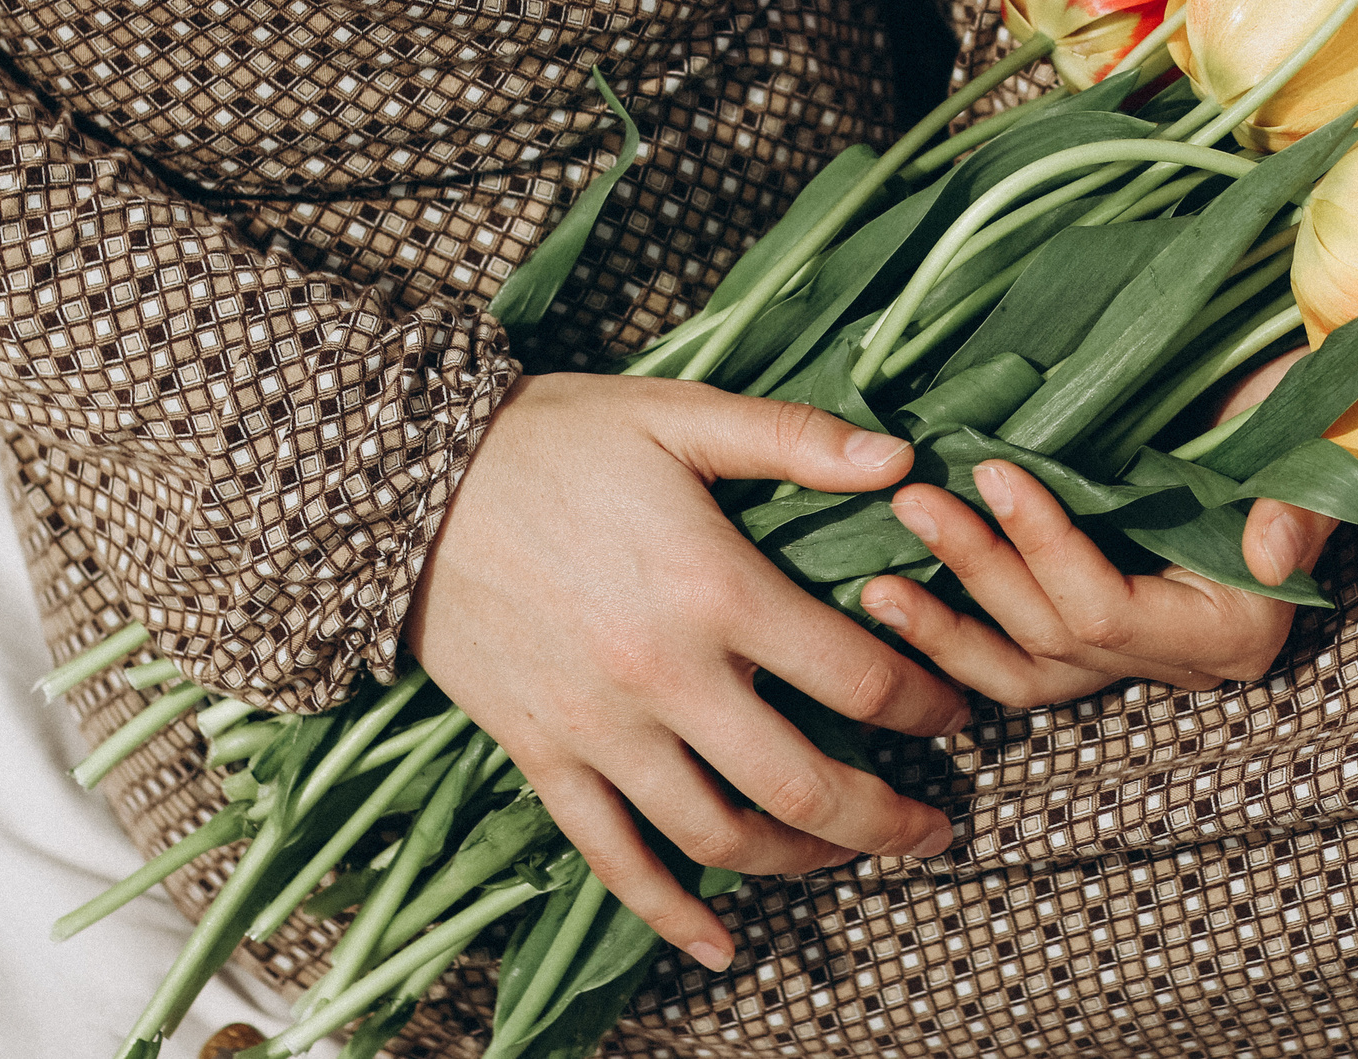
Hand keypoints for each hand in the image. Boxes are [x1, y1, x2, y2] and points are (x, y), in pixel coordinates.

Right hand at [404, 373, 968, 968]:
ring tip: (849, 855)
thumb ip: (795, 439)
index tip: (955, 715)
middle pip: (803, 785)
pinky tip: (719, 943)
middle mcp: (665, 677)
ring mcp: (600, 729)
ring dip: (800, 861)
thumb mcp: (680, 414)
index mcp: (715, 589)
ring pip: (717, 835)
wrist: (402, 485)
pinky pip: (612, 857)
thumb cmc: (554, 439)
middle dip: (887, 818)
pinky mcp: (543, 756)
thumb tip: (902, 457)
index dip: (925, 706)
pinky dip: (668, 913)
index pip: (857, 678)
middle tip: (936, 828)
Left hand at [858, 460, 1337, 705]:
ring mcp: (1137, 659)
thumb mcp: (1320, 440)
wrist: (1310, 423)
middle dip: (978, 570)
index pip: (1111, 608)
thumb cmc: (1316, 419)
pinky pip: (1017, 665)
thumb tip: (1267, 551)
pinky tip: (893, 605)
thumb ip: (1302, 500)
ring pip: (1025, 671)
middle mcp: (1184, 663)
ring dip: (945, 628)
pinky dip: (955, 640)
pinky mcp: (1099, 642)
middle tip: (911, 498)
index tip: (994, 472)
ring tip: (874, 583)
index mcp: (1235, 629)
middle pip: (1054, 636)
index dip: (1047, 547)